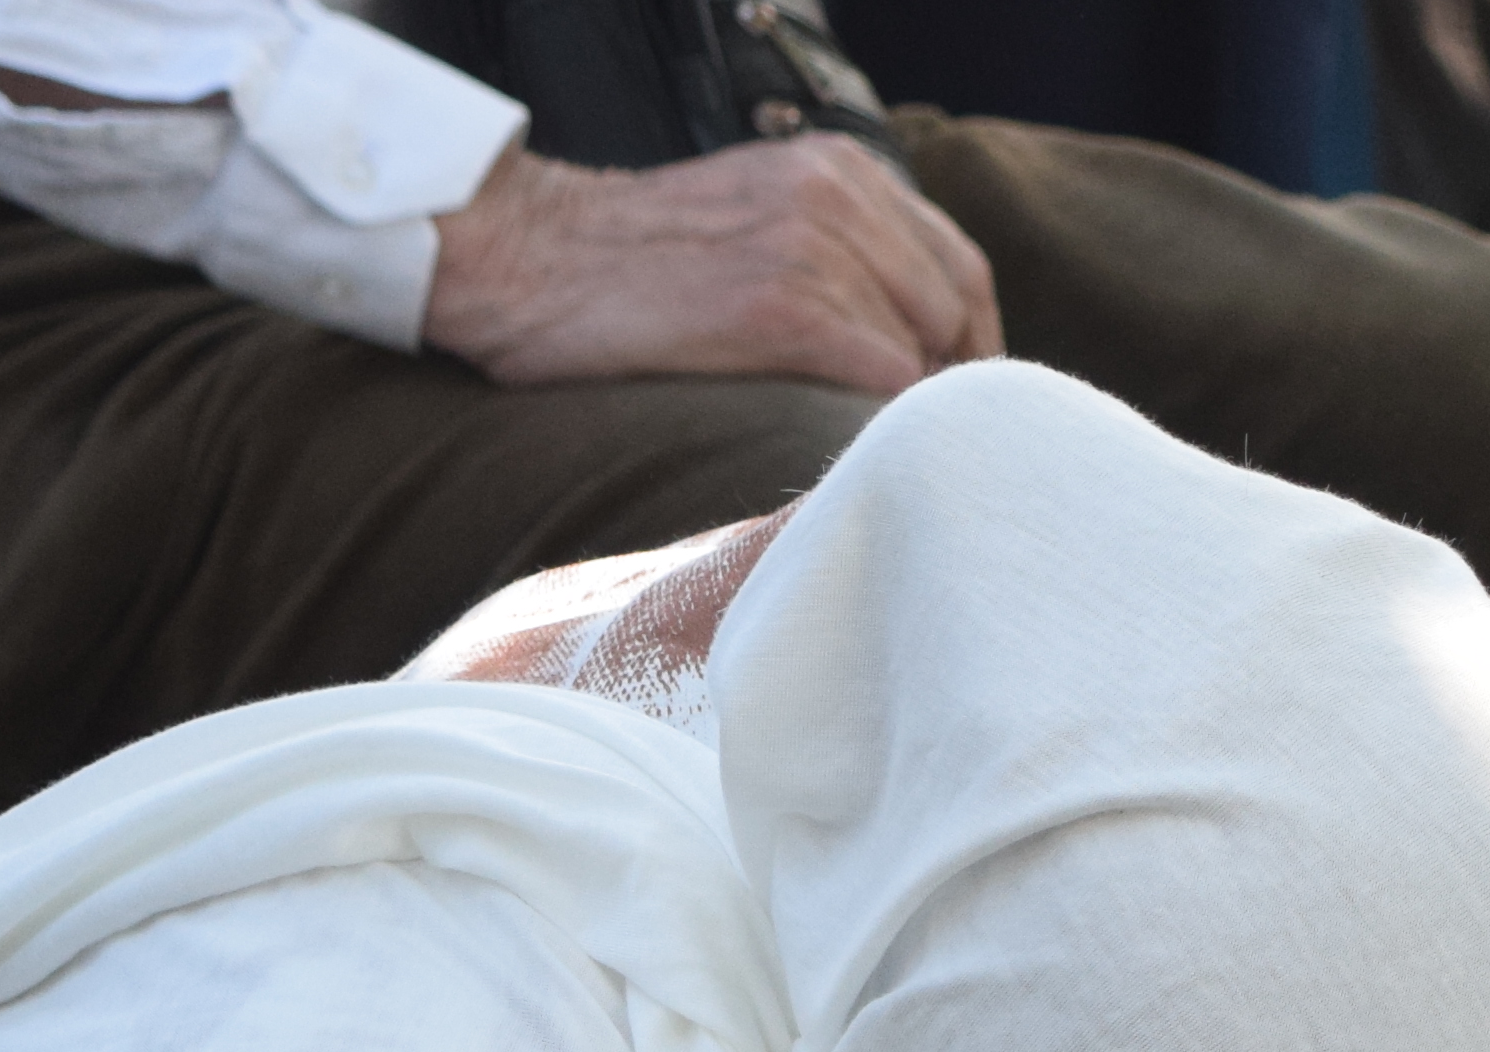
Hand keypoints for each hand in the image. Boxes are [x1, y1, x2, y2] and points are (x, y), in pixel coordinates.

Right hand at [419, 136, 998, 394]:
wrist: (523, 258)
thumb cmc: (631, 262)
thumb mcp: (755, 214)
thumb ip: (839, 248)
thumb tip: (920, 340)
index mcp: (838, 168)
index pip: (959, 266)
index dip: (967, 344)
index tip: (948, 399)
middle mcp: (837, 195)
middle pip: (957, 311)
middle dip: (948, 382)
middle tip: (910, 438)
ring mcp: (813, 248)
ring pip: (924, 354)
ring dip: (905, 412)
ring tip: (859, 445)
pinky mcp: (783, 309)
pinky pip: (886, 384)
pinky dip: (880, 425)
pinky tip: (841, 444)